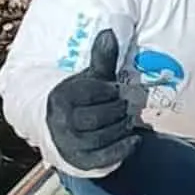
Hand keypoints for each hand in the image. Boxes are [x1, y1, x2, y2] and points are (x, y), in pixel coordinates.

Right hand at [45, 29, 139, 172]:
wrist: (60, 127)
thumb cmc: (82, 99)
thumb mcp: (92, 79)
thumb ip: (102, 59)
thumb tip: (108, 33)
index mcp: (62, 97)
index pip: (95, 92)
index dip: (110, 91)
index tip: (112, 90)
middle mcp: (62, 121)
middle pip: (101, 116)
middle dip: (118, 110)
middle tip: (123, 106)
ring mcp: (70, 143)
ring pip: (106, 135)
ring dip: (122, 127)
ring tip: (125, 120)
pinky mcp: (80, 161)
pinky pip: (106, 156)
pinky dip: (124, 148)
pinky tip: (134, 140)